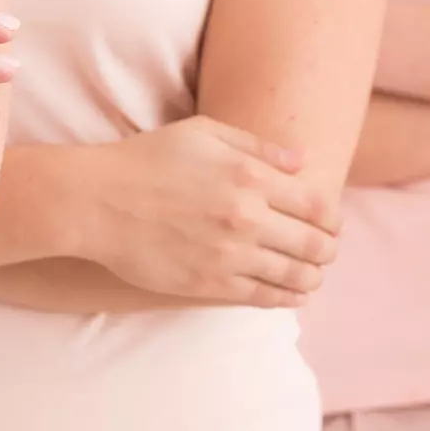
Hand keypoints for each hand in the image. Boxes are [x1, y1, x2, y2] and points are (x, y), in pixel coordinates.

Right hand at [71, 116, 339, 308]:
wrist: (96, 202)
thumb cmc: (148, 159)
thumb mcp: (203, 132)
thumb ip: (257, 147)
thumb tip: (301, 160)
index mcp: (250, 176)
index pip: (318, 205)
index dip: (333, 218)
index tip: (332, 222)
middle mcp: (246, 217)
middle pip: (314, 243)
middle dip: (328, 250)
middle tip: (328, 251)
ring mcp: (228, 255)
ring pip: (294, 274)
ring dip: (313, 277)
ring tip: (314, 275)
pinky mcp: (208, 284)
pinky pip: (262, 296)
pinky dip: (287, 298)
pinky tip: (294, 295)